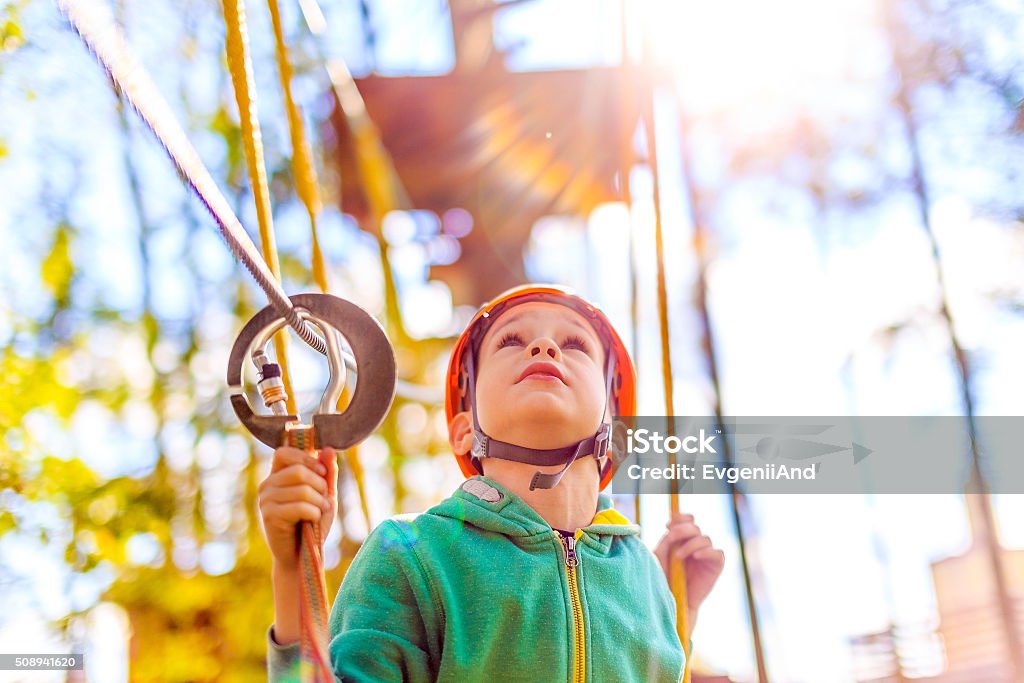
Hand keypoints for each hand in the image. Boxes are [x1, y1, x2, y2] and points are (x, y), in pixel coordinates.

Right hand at [258, 446, 337, 571]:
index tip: (322, 473)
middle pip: (298, 471)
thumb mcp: (324, 494)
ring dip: (319, 501)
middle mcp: (267, 485)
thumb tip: (329, 449)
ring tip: (321, 511)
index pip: (283, 452)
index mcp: (277, 475)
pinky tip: (313, 520)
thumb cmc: (313, 523)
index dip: (306, 458)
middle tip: (324, 499)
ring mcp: (265, 500)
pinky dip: (314, 513)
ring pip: (302, 489)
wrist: (303, 555)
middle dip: (320, 485)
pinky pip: (300, 506)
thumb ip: (327, 472)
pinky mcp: (269, 516)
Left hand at [654, 513, 724, 623]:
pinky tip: (696, 557)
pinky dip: (707, 552)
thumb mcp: (660, 557)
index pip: (687, 520)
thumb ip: (666, 540)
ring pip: (705, 538)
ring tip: (678, 557)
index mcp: (682, 540)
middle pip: (694, 527)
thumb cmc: (663, 579)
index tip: (668, 525)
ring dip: (690, 544)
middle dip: (682, 530)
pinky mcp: (716, 566)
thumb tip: (673, 527)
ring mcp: (706, 555)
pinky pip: (717, 552)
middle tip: (671, 538)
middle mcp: (696, 545)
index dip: (680, 518)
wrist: (673, 602)